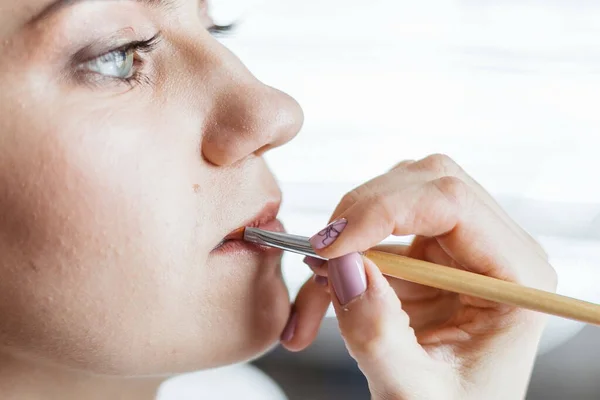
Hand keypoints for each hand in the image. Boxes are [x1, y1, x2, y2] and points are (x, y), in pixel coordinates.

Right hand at [281, 154, 556, 399]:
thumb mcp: (414, 395)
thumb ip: (379, 336)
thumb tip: (345, 269)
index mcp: (516, 277)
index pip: (452, 202)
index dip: (383, 211)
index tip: (330, 247)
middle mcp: (492, 250)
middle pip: (421, 185)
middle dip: (358, 217)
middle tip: (316, 260)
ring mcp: (458, 250)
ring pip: (391, 202)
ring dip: (343, 242)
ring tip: (315, 292)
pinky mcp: (427, 258)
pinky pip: (373, 235)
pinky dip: (338, 263)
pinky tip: (318, 302)